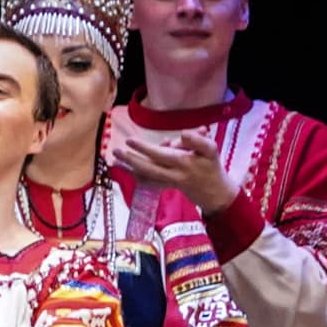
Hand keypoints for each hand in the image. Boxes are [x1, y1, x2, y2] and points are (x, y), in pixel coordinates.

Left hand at [115, 124, 238, 214]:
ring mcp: (168, 181)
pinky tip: (121, 168)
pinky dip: (134, 175)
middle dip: (132, 159)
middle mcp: (174, 174)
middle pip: (149, 167)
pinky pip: (147, 181)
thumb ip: (199, 140)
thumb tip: (182, 134)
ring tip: (114, 158)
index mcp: (184, 162)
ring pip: (146, 176)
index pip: (162, 155)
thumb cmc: (211, 165)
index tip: (130, 141)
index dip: (146, 149)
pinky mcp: (165, 185)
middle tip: (117, 150)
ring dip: (129, 167)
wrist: (213, 192)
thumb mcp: (211, 150)